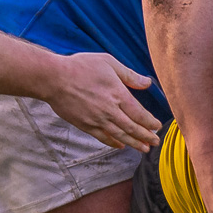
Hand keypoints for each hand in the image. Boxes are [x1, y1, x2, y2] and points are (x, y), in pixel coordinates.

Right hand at [45, 53, 161, 151]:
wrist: (54, 79)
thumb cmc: (81, 67)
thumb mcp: (108, 63)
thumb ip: (129, 75)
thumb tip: (147, 83)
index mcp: (118, 94)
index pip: (140, 113)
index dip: (150, 122)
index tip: (157, 127)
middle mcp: (110, 110)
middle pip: (132, 128)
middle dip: (146, 136)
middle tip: (155, 142)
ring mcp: (97, 120)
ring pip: (120, 136)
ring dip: (134, 143)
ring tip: (143, 149)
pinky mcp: (85, 125)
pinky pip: (103, 137)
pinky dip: (113, 143)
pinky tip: (120, 145)